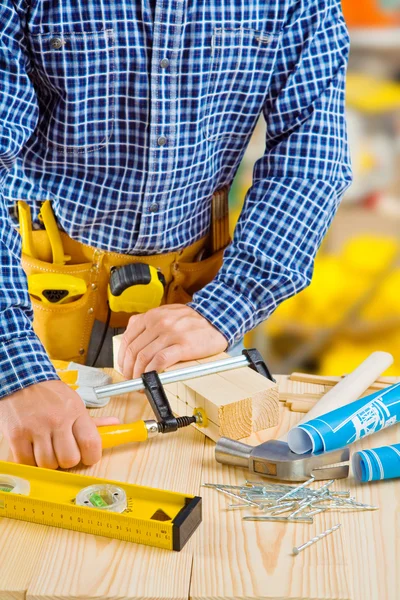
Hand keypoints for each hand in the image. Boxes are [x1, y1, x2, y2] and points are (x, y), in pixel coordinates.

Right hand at [0, 380, 118, 468]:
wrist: (20, 379)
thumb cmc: (49, 393)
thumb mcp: (74, 402)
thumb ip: (92, 420)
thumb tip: (115, 425)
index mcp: (75, 412)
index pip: (91, 443)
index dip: (91, 457)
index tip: (86, 457)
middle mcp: (57, 420)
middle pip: (69, 459)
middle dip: (67, 460)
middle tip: (62, 452)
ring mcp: (36, 428)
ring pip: (48, 463)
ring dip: (47, 462)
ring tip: (45, 449)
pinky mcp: (17, 435)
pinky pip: (27, 462)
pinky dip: (29, 461)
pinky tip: (31, 450)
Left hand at [118, 304, 227, 378]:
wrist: (218, 317)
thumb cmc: (193, 319)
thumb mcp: (167, 312)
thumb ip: (149, 322)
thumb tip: (132, 338)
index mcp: (152, 316)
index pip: (128, 339)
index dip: (122, 358)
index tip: (124, 368)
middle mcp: (159, 323)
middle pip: (134, 351)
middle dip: (128, 370)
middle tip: (131, 380)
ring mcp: (171, 334)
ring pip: (144, 357)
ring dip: (138, 375)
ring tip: (140, 384)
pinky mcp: (183, 346)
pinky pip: (160, 361)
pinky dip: (151, 372)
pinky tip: (151, 379)